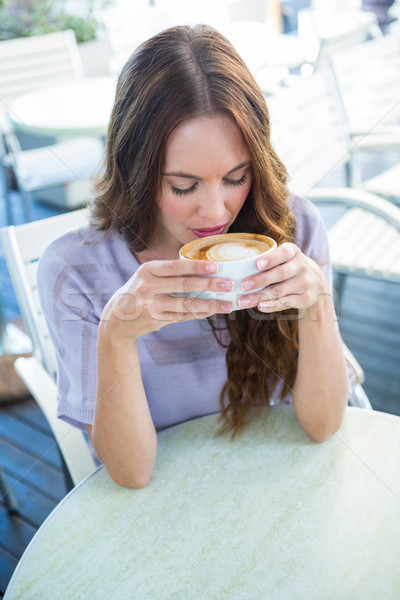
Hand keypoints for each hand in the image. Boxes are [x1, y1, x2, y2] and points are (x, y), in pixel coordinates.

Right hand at [100, 259, 233, 339]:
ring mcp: (150, 305)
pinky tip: (212, 311)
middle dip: (209, 285)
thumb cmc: (140, 291)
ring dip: (209, 304)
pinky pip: (181, 317)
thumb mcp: (148, 276)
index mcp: (148, 270)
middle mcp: (147, 286)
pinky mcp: (155, 320)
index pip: (175, 266)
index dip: (196, 267)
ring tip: (227, 304)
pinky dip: (198, 314)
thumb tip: (205, 268)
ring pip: (185, 304)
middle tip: (228, 284)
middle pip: (183, 285)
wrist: (117, 317)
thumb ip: (170, 272)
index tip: (216, 266)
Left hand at [237, 243, 328, 312]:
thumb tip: (236, 268)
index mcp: (293, 252)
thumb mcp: (284, 258)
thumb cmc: (290, 267)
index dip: (271, 259)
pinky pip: (286, 302)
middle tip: (243, 286)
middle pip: (280, 274)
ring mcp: (305, 283)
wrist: (316, 283)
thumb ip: (268, 259)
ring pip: (280, 291)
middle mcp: (302, 266)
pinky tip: (260, 306)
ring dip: (260, 297)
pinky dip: (272, 305)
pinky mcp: (306, 298)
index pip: (283, 253)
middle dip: (260, 280)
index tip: (257, 264)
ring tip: (243, 301)